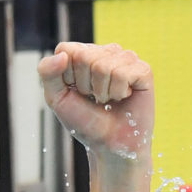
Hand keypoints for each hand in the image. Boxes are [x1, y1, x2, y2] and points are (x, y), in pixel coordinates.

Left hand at [37, 42, 153, 160]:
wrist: (107, 142)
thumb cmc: (83, 119)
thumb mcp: (56, 98)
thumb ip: (47, 73)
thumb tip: (62, 54)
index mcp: (82, 54)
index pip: (65, 49)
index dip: (66, 75)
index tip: (74, 90)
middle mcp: (105, 52)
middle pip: (84, 56)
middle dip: (84, 85)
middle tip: (93, 97)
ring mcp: (126, 59)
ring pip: (103, 65)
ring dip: (101, 91)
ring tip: (107, 99)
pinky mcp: (143, 70)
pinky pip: (123, 73)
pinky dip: (118, 93)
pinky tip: (123, 97)